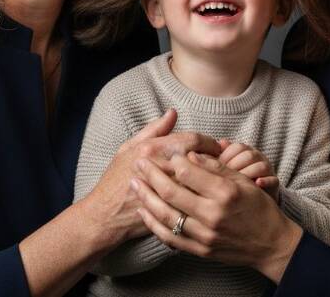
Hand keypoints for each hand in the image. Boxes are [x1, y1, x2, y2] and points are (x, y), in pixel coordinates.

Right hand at [79, 109, 221, 246]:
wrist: (105, 216)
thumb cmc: (114, 180)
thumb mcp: (128, 148)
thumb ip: (154, 130)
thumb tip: (173, 113)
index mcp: (154, 149)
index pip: (194, 139)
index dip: (210, 142)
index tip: (217, 146)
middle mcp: (163, 167)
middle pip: (202, 159)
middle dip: (216, 159)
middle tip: (224, 160)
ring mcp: (168, 190)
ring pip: (203, 181)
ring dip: (214, 179)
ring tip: (221, 177)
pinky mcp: (172, 210)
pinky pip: (197, 201)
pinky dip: (207, 197)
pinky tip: (212, 196)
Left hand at [132, 150, 302, 282]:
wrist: (270, 243)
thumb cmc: (258, 207)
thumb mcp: (242, 180)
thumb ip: (215, 167)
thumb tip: (190, 153)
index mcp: (225, 193)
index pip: (189, 173)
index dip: (171, 160)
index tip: (161, 150)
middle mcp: (214, 215)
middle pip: (172, 192)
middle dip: (151, 175)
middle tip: (138, 162)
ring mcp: (205, 235)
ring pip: (166, 215)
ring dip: (146, 198)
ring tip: (134, 183)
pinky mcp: (200, 249)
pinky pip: (170, 237)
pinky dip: (154, 224)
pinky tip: (144, 211)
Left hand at [218, 140, 278, 200]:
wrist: (254, 200)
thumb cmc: (236, 180)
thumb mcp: (225, 169)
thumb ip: (219, 158)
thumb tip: (214, 145)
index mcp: (244, 151)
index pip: (236, 148)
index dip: (226, 157)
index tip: (216, 169)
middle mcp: (257, 158)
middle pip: (248, 156)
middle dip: (235, 167)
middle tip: (225, 179)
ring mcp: (267, 169)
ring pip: (261, 166)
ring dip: (249, 174)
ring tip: (238, 184)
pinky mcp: (274, 183)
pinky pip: (273, 179)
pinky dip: (265, 181)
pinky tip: (257, 184)